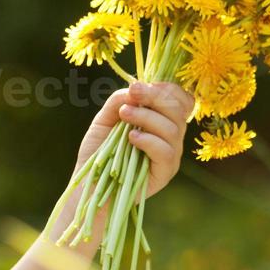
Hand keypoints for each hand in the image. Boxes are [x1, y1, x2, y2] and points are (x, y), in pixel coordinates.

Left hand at [75, 81, 195, 199]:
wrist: (89, 183)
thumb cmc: (98, 150)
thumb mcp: (105, 119)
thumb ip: (119, 100)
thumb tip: (135, 88)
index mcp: (163, 121)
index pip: (181, 100)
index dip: (166, 89)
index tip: (139, 87)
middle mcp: (172, 137)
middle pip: (179, 110)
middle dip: (156, 97)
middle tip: (132, 94)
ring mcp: (171, 156)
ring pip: (173, 129)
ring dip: (147, 117)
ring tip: (124, 115)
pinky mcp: (164, 173)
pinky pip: (166, 152)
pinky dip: (149, 140)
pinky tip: (131, 138)